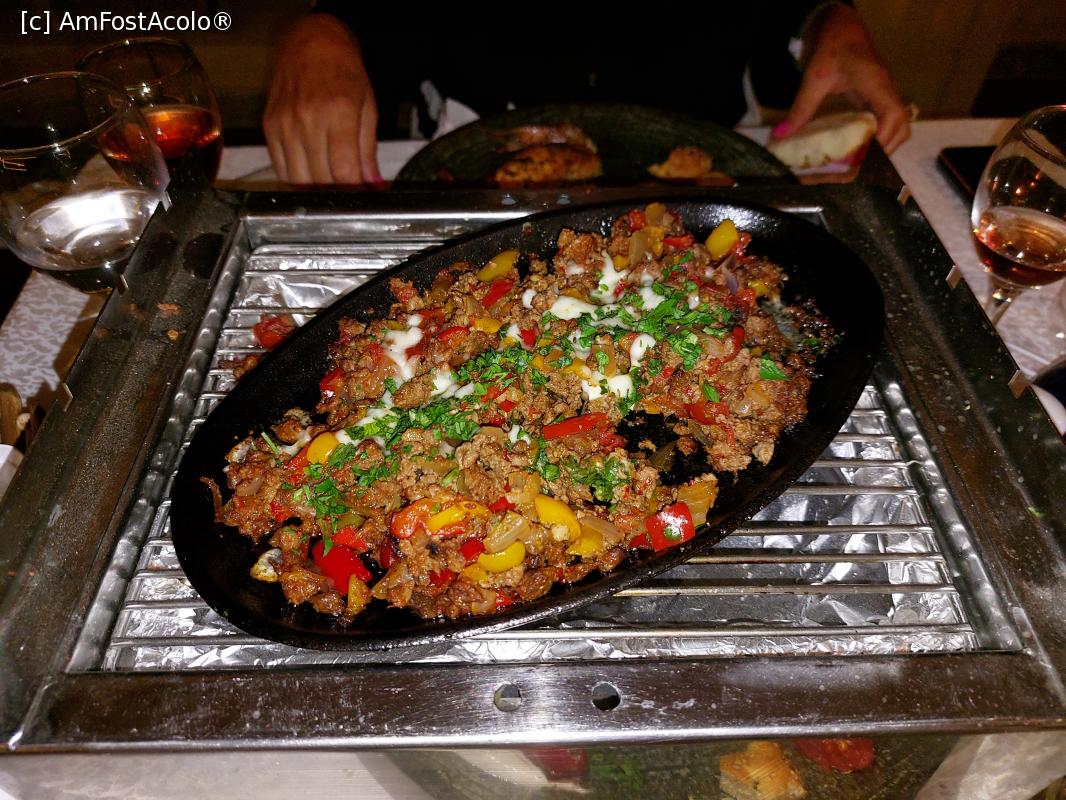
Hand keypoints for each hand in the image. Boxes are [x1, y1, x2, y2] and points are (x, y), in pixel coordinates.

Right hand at [263, 14, 380, 184]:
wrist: (310, 42)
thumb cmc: (343, 71)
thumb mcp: (367, 106)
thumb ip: (368, 149)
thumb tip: (373, 183)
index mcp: (338, 113)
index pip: (344, 172)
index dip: (355, 191)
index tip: (363, 196)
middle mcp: (308, 120)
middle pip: (321, 179)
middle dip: (338, 192)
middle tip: (348, 191)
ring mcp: (285, 124)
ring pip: (299, 179)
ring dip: (317, 189)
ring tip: (330, 184)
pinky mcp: (269, 127)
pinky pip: (281, 167)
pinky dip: (296, 178)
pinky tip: (311, 173)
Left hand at [775, 5, 910, 153]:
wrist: (842, 27)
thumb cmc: (832, 48)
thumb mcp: (814, 78)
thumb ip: (801, 108)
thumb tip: (781, 135)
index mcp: (877, 83)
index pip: (894, 114)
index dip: (885, 137)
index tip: (868, 155)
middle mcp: (887, 90)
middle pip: (902, 125)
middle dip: (886, 148)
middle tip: (860, 166)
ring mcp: (885, 94)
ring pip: (899, 124)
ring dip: (885, 144)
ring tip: (860, 160)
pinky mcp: (879, 97)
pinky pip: (887, 121)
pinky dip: (879, 136)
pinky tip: (859, 147)